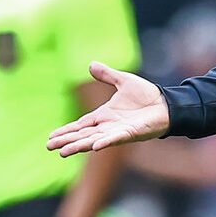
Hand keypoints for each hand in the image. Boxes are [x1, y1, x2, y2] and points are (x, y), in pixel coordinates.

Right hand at [47, 62, 170, 156]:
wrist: (167, 103)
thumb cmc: (147, 95)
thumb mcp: (123, 81)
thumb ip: (107, 75)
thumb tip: (91, 64)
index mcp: (104, 115)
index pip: (81, 125)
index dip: (67, 131)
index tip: (51, 137)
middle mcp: (108, 126)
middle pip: (83, 135)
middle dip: (66, 140)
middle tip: (49, 147)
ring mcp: (118, 131)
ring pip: (94, 139)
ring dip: (79, 145)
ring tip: (63, 152)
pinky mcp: (130, 133)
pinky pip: (115, 139)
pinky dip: (105, 142)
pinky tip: (94, 147)